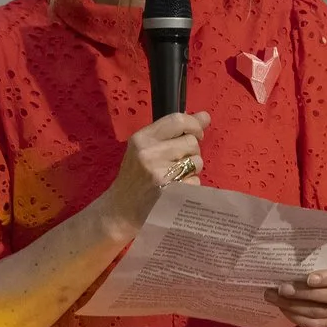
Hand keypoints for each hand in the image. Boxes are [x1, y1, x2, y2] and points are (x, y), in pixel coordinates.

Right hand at [95, 111, 210, 238]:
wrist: (121, 210)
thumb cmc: (135, 176)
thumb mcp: (145, 149)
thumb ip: (173, 132)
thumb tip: (205, 116)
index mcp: (142, 139)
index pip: (177, 120)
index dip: (194, 125)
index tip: (197, 133)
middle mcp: (150, 154)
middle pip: (191, 142)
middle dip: (192, 151)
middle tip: (179, 161)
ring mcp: (160, 174)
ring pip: (197, 161)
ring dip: (192, 168)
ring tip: (176, 175)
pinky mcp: (171, 193)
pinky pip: (196, 181)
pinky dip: (191, 185)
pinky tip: (177, 189)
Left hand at [273, 255, 326, 326]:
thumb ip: (318, 255)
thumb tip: (290, 245)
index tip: (309, 278)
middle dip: (302, 293)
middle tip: (282, 288)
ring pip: (316, 311)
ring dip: (292, 304)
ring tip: (272, 296)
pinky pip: (311, 323)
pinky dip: (294, 315)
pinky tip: (281, 306)